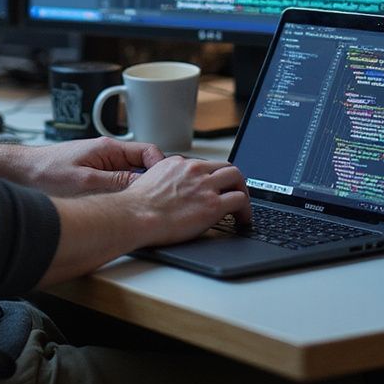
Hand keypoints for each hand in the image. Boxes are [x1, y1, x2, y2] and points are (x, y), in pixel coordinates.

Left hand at [24, 137, 165, 197]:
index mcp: (109, 148)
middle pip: (143, 164)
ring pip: (131, 175)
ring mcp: (103, 163)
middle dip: (152, 181)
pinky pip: (119, 181)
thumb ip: (115, 182)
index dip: (161, 168)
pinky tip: (123, 206)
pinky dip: (124, 192)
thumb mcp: (85, 182)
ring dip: (138, 188)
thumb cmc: (48, 172)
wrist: (24, 171)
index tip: (166, 185)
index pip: (148, 151)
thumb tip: (143, 186)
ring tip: (141, 206)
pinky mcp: (95, 173)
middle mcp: (109, 153)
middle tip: (157, 201)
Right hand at [123, 155, 249, 246]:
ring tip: (243, 208)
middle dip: (233, 181)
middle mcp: (194, 170)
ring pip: (236, 177)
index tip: (215, 188)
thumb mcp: (150, 180)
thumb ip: (165, 180)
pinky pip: (240, 200)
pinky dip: (246, 210)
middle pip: (225, 166)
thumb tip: (167, 190)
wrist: (137, 215)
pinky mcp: (213, 204)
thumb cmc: (137, 205)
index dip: (213, 178)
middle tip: (234, 194)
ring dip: (242, 192)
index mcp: (179, 163)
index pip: (205, 164)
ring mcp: (205, 186)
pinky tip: (243, 220)